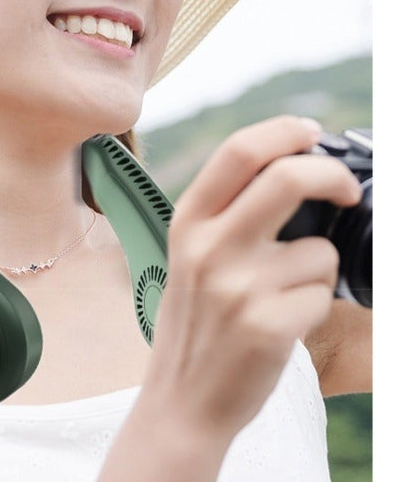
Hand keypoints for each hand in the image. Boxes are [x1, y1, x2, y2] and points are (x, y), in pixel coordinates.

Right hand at [143, 117, 362, 439]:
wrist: (182, 398)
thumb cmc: (196, 321)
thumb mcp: (191, 254)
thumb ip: (227, 212)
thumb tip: (293, 168)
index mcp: (188, 221)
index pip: (238, 152)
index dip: (283, 131)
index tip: (311, 133)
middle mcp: (209, 247)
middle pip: (287, 179)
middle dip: (332, 176)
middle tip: (347, 191)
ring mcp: (237, 286)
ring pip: (319, 250)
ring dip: (318, 271)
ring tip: (283, 296)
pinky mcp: (267, 326)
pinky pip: (324, 295)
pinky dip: (317, 307)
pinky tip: (283, 325)